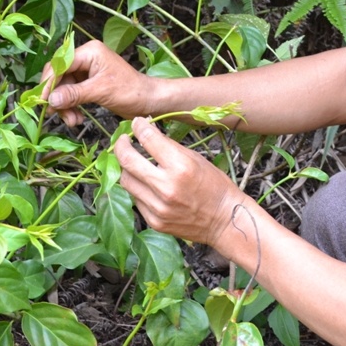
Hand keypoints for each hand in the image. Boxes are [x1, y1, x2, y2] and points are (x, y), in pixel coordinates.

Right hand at [40, 41, 151, 126]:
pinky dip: (72, 107)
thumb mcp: (101, 91)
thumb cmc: (131, 91)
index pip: (60, 64)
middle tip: (55, 114)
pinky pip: (72, 94)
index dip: (49, 82)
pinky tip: (77, 118)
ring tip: (72, 121)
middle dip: (57, 97)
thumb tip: (51, 99)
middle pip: (59, 76)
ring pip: (64, 88)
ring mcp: (88, 71)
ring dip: (65, 106)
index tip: (43, 101)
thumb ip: (75, 94)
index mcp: (90, 52)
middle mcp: (87, 58)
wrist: (149, 101)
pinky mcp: (90, 83)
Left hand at [115, 117, 245, 246]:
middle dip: (121, 146)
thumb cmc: (215, 186)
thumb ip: (169, 148)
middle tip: (122, 141)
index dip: (139, 127)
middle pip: (128, 161)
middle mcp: (166, 187)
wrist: (224, 220)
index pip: (149, 139)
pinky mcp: (154, 221)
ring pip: (126, 181)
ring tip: (132, 163)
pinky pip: (135, 199)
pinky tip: (145, 183)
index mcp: (181, 166)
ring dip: (126, 168)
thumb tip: (147, 135)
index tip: (136, 124)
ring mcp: (158, 207)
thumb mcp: (196, 159)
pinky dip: (137, 188)